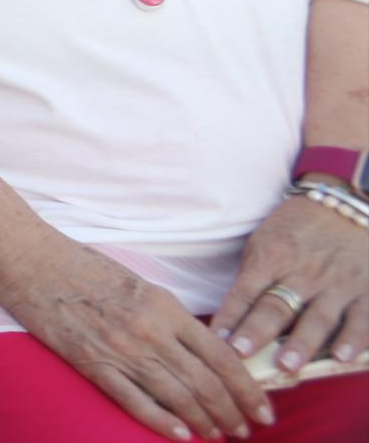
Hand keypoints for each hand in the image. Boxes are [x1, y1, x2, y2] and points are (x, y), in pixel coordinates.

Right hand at [3, 240, 270, 439]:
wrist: (31, 261)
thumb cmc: (82, 266)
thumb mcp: (138, 284)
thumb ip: (169, 317)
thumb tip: (200, 350)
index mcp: (165, 307)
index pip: (222, 356)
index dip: (248, 388)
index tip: (262, 408)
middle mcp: (150, 331)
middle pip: (206, 382)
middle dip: (231, 411)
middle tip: (244, 429)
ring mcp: (121, 350)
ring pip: (177, 396)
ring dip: (203, 421)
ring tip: (217, 435)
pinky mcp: (93, 364)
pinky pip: (135, 401)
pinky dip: (161, 422)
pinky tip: (180, 436)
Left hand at [212, 191, 368, 375]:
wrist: (345, 205)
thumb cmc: (296, 229)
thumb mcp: (265, 241)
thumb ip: (253, 277)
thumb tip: (233, 318)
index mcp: (271, 258)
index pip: (245, 292)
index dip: (230, 317)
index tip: (217, 342)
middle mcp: (302, 273)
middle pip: (276, 306)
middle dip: (258, 332)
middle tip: (241, 355)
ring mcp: (336, 284)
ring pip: (317, 317)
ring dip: (301, 343)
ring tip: (287, 365)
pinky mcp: (367, 291)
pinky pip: (361, 318)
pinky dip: (353, 339)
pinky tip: (342, 357)